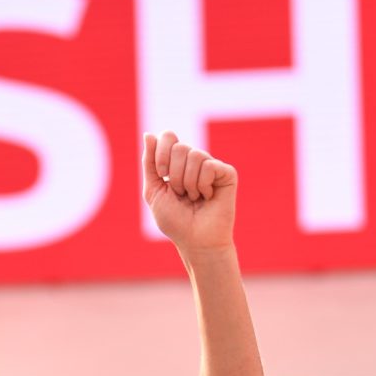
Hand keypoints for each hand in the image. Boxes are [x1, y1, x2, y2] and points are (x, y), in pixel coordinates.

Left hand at [144, 132, 237, 254]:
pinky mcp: (227, 173)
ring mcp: (211, 166)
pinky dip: (202, 185)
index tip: (162, 174)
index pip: (168, 137)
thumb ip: (149, 163)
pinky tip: (208, 197)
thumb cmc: (175, 221)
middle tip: (181, 193)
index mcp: (177, 162)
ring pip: (194, 155)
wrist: (196, 241)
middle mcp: (195, 160)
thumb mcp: (153, 191)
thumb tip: (148, 134)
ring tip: (194, 197)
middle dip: (174, 175)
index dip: (161, 153)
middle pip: (179, 147)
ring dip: (188, 183)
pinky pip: (209, 166)